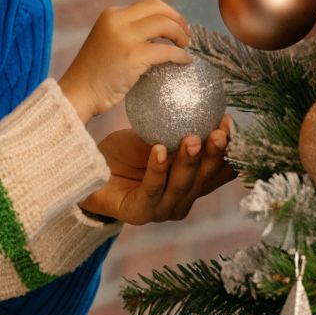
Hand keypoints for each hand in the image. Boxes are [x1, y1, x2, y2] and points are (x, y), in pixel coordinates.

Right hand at [58, 0, 191, 122]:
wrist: (79, 92)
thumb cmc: (94, 73)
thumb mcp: (108, 41)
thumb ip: (127, 31)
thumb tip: (159, 31)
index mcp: (111, 15)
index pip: (148, 5)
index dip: (168, 13)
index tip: (178, 25)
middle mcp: (117, 20)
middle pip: (158, 9)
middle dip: (178, 19)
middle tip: (186, 35)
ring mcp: (125, 37)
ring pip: (165, 25)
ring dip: (180, 35)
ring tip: (185, 47)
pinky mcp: (133, 56)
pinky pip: (167, 51)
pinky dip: (180, 55)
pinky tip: (185, 61)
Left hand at [79, 116, 237, 225]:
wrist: (87, 170)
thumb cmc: (123, 154)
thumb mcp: (155, 137)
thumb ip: (177, 131)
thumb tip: (202, 101)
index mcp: (191, 183)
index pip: (219, 170)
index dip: (228, 150)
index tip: (229, 124)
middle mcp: (181, 199)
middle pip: (205, 179)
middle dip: (214, 154)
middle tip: (219, 131)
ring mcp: (161, 210)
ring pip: (181, 185)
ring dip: (188, 161)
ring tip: (192, 138)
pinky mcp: (138, 213)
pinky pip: (152, 189)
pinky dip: (157, 169)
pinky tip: (158, 150)